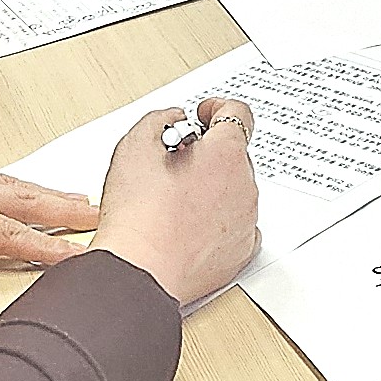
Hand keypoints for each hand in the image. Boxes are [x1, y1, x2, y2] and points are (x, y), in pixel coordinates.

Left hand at [0, 151, 96, 310]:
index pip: (3, 233)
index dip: (44, 247)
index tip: (79, 256)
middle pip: (17, 199)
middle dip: (63, 211)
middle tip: (101, 217)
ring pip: (7, 183)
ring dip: (46, 193)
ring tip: (78, 200)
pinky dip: (17, 180)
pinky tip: (18, 184)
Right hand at [91, 97, 261, 307]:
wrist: (140, 271)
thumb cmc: (138, 215)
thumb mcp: (135, 145)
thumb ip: (159, 119)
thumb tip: (171, 119)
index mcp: (225, 154)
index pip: (237, 113)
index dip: (217, 109)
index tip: (204, 115)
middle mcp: (244, 185)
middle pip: (234, 155)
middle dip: (208, 154)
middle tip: (176, 164)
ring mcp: (246, 220)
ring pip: (235, 191)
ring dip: (214, 188)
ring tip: (176, 200)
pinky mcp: (241, 252)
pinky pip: (237, 226)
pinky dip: (219, 222)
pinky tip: (191, 226)